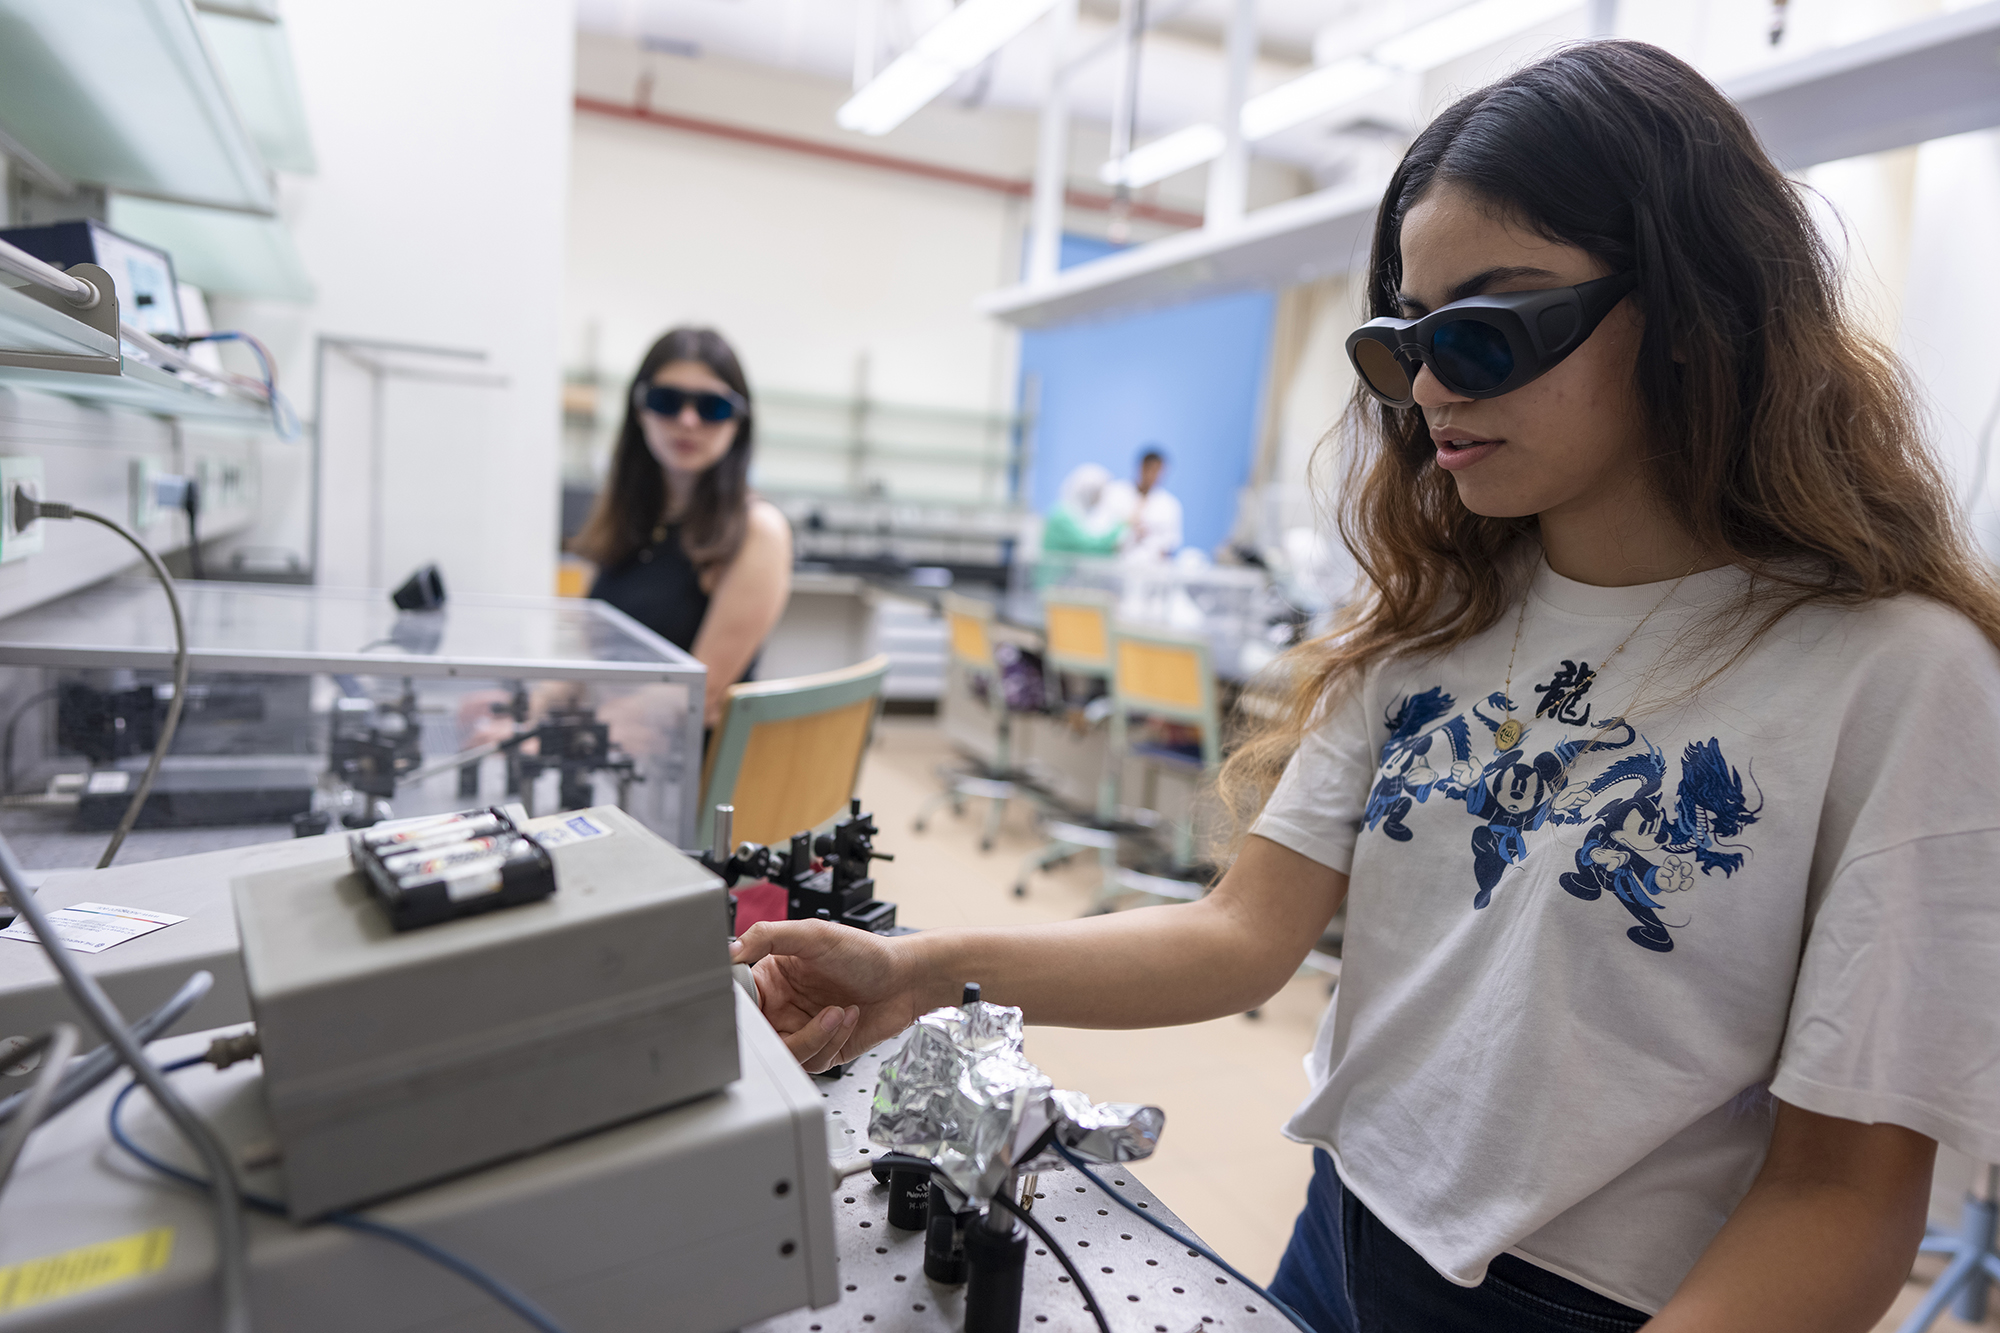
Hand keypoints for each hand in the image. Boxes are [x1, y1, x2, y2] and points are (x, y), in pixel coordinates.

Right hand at [731, 919, 924, 1072]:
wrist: (906, 979)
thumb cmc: (866, 953)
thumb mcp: (814, 934)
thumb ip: (768, 936)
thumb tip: (731, 950)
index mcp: (772, 977)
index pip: (740, 1000)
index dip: (741, 1010)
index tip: (754, 1009)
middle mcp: (783, 1006)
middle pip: (758, 1037)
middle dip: (778, 1033)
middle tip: (793, 1019)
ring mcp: (803, 1030)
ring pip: (785, 1055)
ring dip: (814, 1036)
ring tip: (836, 1011)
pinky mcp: (824, 1050)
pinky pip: (813, 1061)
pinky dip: (832, 1039)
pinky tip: (848, 1017)